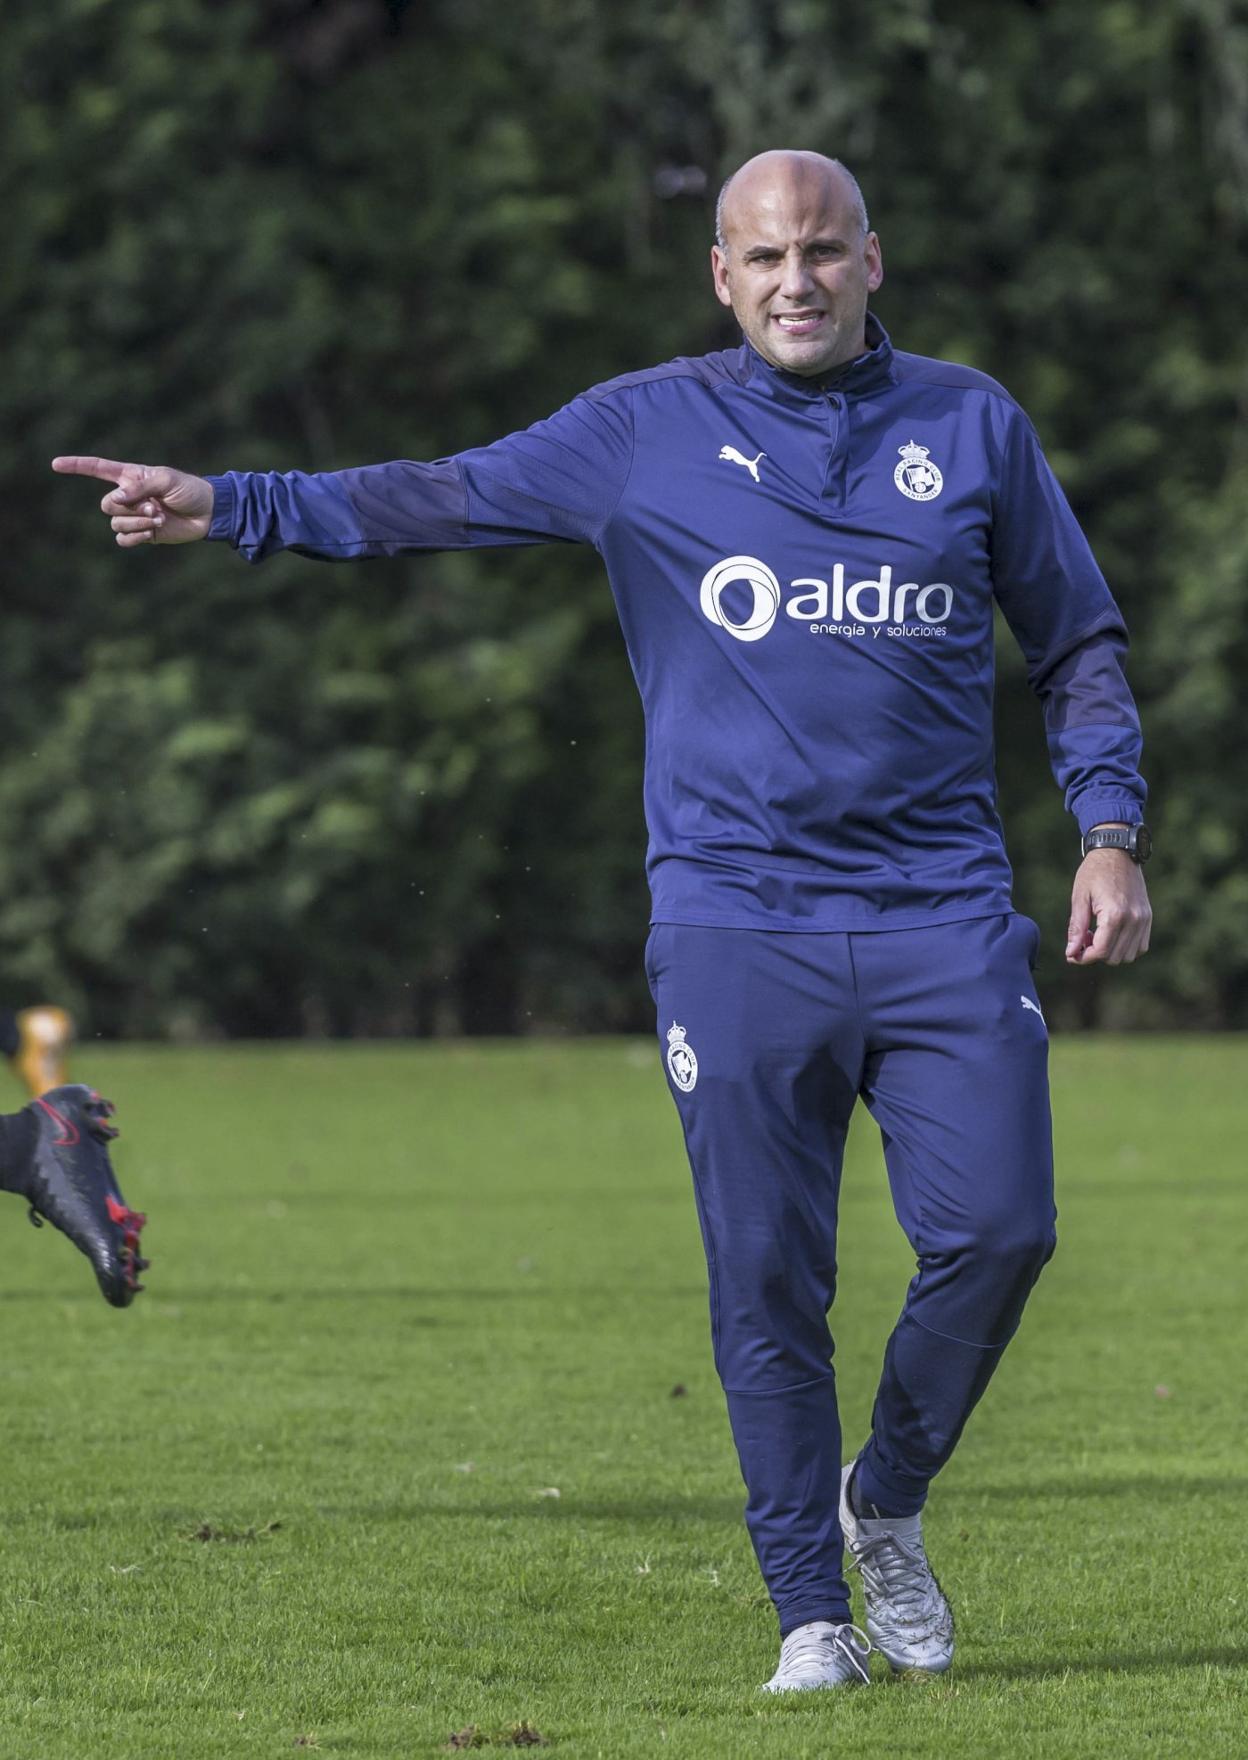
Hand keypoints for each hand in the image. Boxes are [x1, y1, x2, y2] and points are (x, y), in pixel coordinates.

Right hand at [51, 455, 214, 546]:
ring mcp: (134, 515)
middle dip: (129, 509)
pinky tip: (152, 532)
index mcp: (130, 476)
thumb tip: (115, 501)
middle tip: (155, 507)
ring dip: (137, 523)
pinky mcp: (143, 534)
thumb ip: (138, 487)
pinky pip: (124, 539)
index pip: (97, 469)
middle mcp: (128, 496)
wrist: (208, 513)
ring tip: (159, 518)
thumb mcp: (165, 480)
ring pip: (116, 523)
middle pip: (106, 505)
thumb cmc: (188, 489)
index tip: (55, 464)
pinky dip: (136, 537)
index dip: (76, 466)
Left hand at [1066, 849, 1151, 965]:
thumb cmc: (1094, 872)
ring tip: (1097, 935)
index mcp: (1115, 914)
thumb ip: (1076, 928)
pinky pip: (1141, 946)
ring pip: (1129, 955)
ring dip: (1111, 952)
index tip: (1071, 955)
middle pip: (1114, 957)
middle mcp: (1134, 919)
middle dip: (1095, 954)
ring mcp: (1143, 919)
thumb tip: (1071, 953)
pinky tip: (1111, 934)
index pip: (1101, 951)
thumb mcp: (1079, 898)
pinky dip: (1125, 947)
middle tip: (1083, 939)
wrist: (1118, 852)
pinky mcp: (1148, 917)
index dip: (1083, 958)